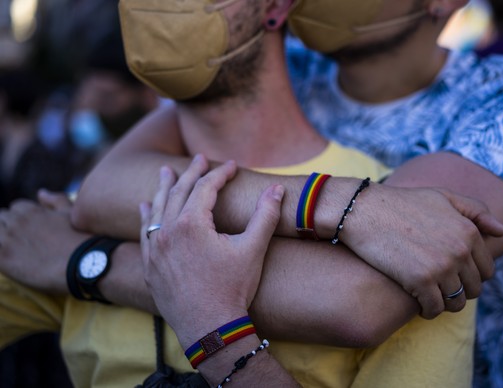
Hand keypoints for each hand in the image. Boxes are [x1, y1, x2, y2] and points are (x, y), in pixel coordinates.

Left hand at [0, 190, 89, 292]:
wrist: (84, 265)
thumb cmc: (81, 238)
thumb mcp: (72, 213)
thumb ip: (55, 200)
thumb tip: (40, 192)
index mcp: (31, 210)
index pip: (15, 207)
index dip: (24, 217)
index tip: (32, 229)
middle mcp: (16, 222)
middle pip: (1, 218)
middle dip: (9, 226)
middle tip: (24, 241)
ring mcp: (7, 241)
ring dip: (2, 239)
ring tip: (17, 250)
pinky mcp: (3, 260)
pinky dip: (0, 253)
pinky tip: (11, 258)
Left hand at [140, 155, 283, 343]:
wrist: (210, 329)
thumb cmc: (233, 288)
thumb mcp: (253, 249)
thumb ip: (266, 215)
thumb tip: (278, 188)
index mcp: (192, 224)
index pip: (206, 187)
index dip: (220, 173)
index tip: (232, 166)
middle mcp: (169, 231)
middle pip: (179, 192)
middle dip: (192, 172)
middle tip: (199, 158)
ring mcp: (156, 249)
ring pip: (157, 209)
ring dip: (164, 188)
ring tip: (166, 171)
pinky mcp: (150, 265)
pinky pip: (145, 232)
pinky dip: (147, 216)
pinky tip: (145, 207)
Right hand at [342, 184, 502, 318]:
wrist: (363, 210)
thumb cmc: (400, 203)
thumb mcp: (442, 197)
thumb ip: (475, 211)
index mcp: (469, 231)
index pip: (487, 269)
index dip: (471, 275)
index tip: (453, 275)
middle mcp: (460, 250)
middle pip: (473, 288)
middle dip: (459, 291)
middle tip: (440, 287)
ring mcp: (441, 267)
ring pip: (456, 302)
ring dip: (445, 304)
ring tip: (431, 298)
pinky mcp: (420, 281)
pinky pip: (434, 309)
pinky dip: (429, 311)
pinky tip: (419, 303)